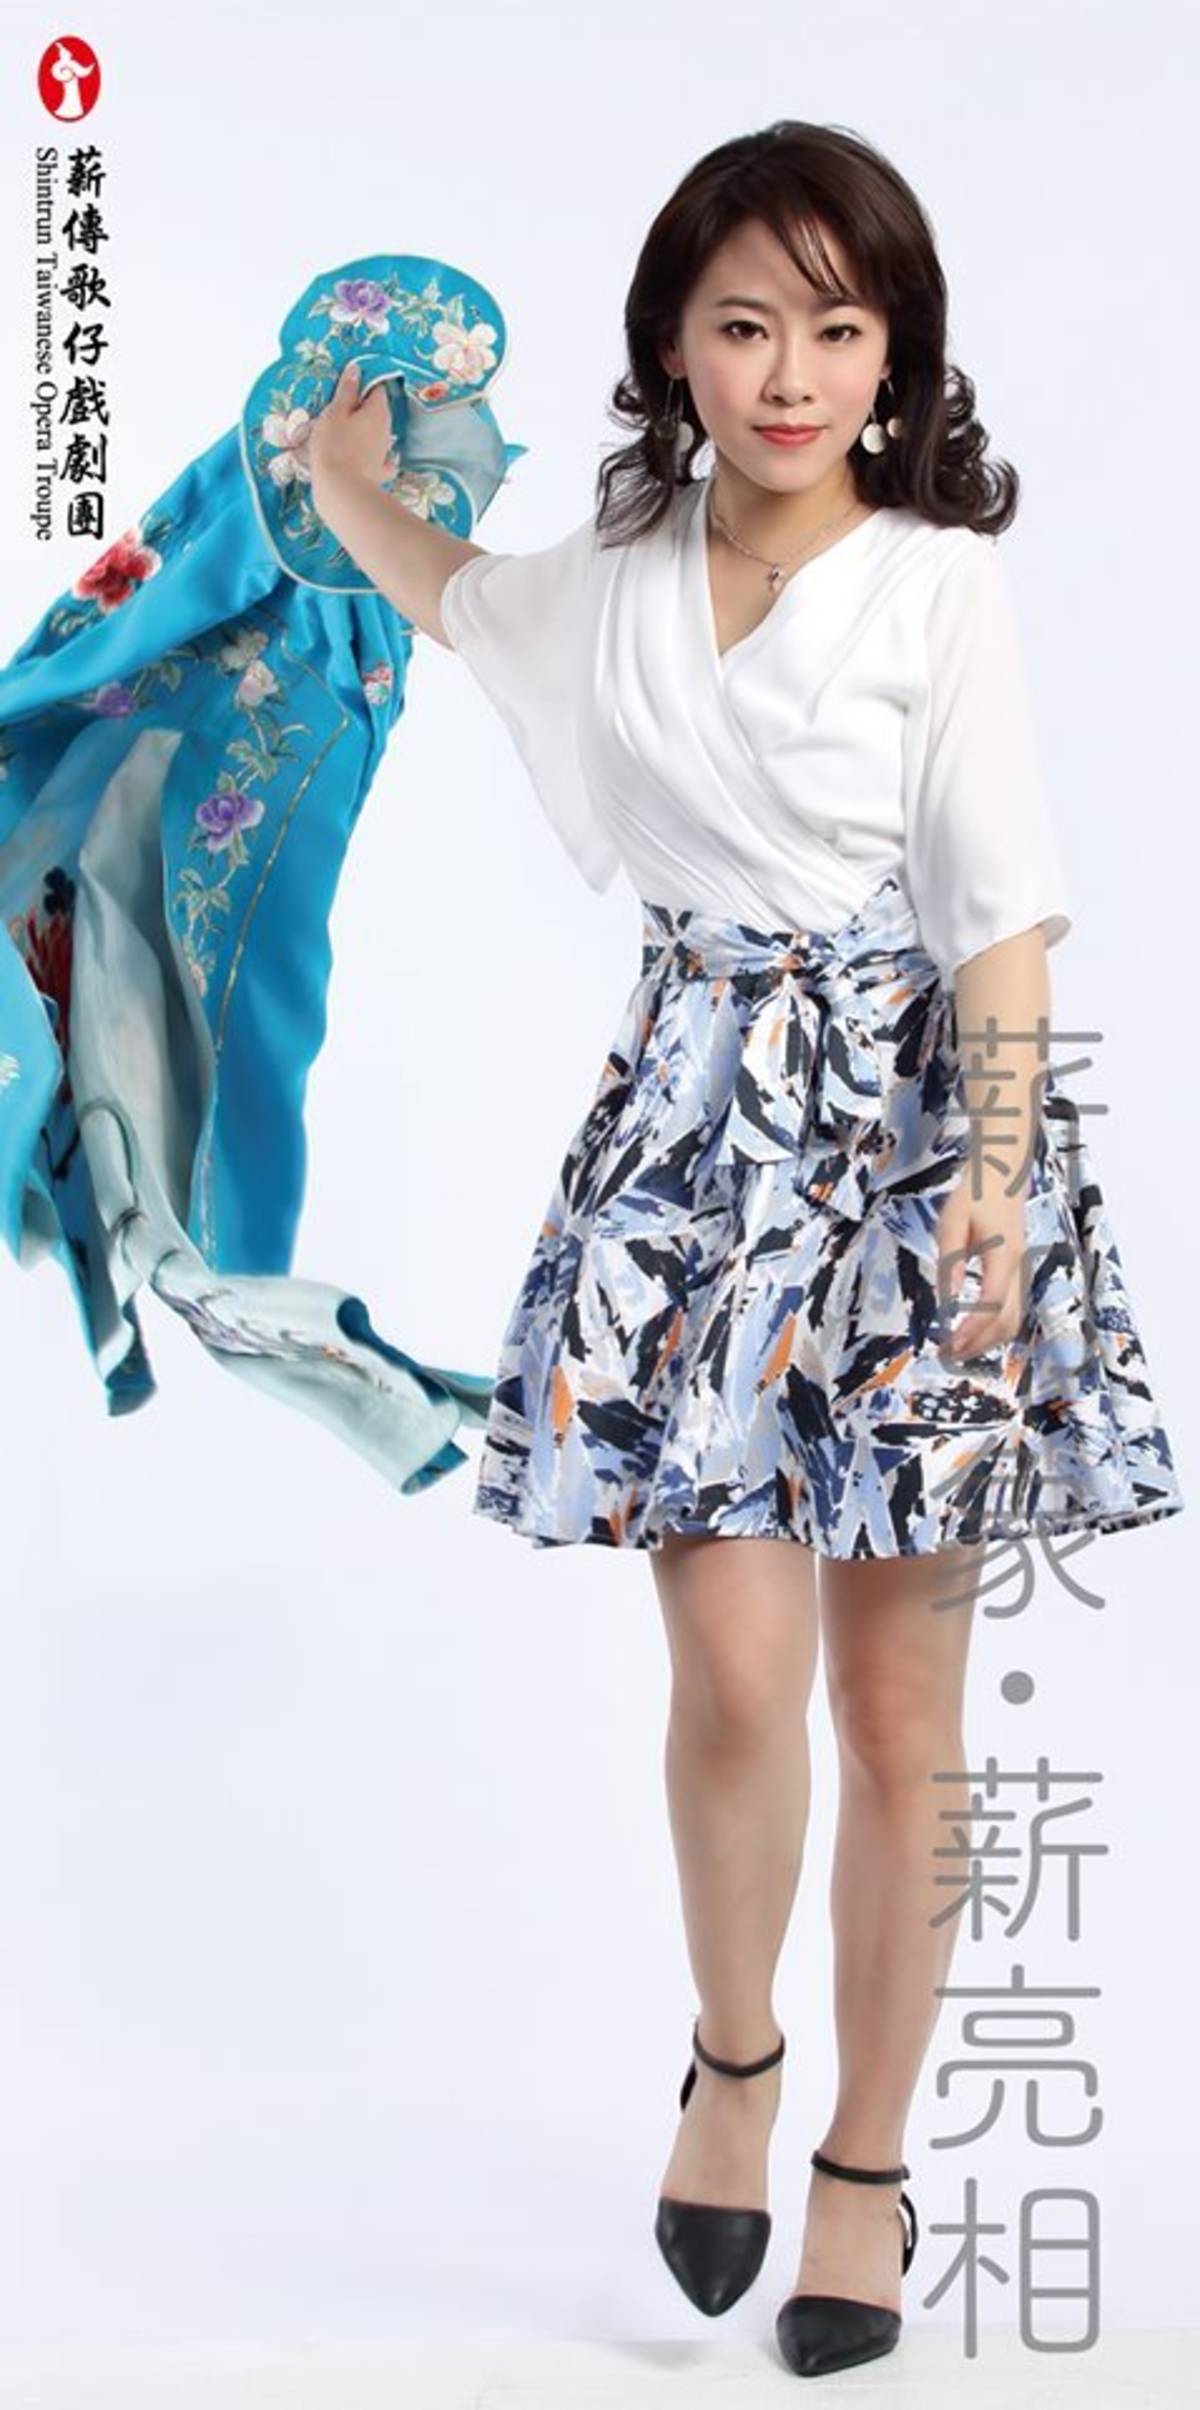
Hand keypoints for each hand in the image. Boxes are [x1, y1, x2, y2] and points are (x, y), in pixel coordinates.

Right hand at [306, 359, 396, 492]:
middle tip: (338, 410)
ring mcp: (385, 452)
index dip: (362, 384)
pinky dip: (371, 453)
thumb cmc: (334, 445)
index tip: (346, 387)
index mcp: (378, 411)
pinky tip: (361, 455)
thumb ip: (346, 390)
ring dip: (364, 430)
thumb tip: (356, 370)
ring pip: (377, 433)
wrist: (340, 488)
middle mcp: (387, 429)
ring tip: (342, 433)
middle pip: (377, 411)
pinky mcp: (379, 471)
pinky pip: (378, 457)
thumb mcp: (335, 412)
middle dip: (361, 408)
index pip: (377, 388)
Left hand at [935, 1167, 1027, 1360]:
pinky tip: (973, 1334)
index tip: (951, 1343)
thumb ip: (951, 1260)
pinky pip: (1012, 1312)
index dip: (973, 1329)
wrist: (1004, 1175)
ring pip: (1013, 1320)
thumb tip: (950, 1299)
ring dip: (987, 1341)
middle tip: (948, 1356)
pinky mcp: (1018, 1275)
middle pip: (1007, 1321)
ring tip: (957, 1350)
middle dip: (980, 1344)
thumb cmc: (975, 1195)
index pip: (993, 1304)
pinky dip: (994, 1330)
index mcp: (1004, 1256)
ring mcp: (1022, 1274)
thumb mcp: (952, 1222)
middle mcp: (1018, 1269)